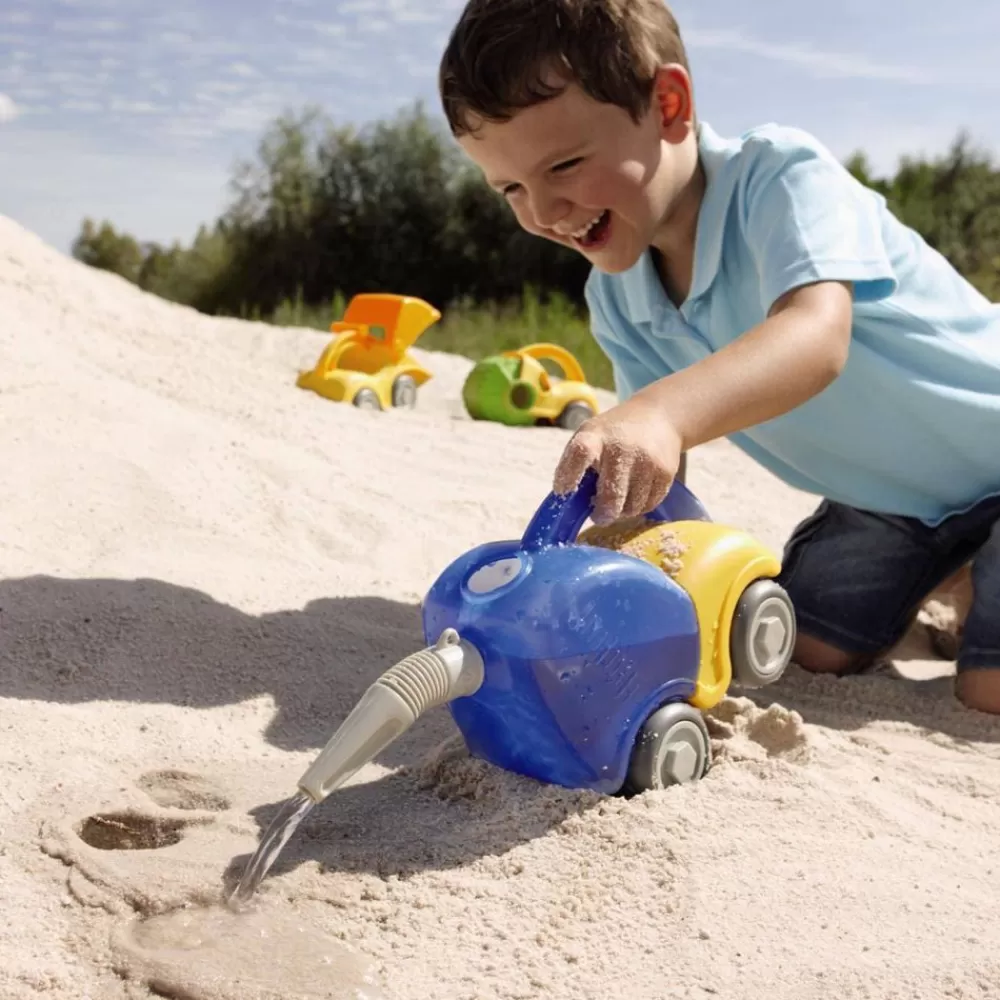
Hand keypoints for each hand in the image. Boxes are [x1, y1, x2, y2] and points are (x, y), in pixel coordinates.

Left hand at [552, 395, 682, 524]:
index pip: (580, 453)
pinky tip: (636, 493)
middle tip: (599, 516)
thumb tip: (570, 500)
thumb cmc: (614, 433)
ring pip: (631, 507)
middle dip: (602, 514)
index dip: (568, 476)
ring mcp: (646, 461)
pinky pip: (648, 506)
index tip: (563, 491)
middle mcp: (621, 448)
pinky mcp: (665, 473)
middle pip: (610, 495)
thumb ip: (577, 462)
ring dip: (622, 511)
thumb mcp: (591, 435)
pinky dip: (639, 506)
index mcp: (596, 437)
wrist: (659, 416)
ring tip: (619, 498)